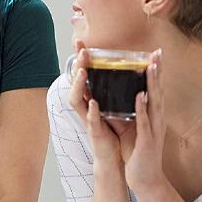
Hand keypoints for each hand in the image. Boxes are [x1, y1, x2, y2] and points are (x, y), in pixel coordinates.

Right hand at [68, 41, 122, 167]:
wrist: (115, 159)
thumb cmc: (114, 133)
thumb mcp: (114, 107)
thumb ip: (115, 92)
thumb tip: (125, 71)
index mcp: (92, 100)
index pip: (84, 76)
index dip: (81, 60)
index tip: (80, 42)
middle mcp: (86, 107)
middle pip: (76, 83)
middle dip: (78, 65)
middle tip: (81, 49)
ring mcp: (88, 120)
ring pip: (76, 100)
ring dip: (79, 85)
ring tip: (83, 71)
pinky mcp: (95, 133)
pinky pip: (91, 121)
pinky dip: (92, 112)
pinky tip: (94, 103)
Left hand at [121, 52, 166, 194]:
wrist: (145, 179)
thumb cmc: (138, 153)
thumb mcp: (130, 128)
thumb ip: (125, 112)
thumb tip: (117, 96)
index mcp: (152, 116)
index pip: (154, 90)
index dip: (154, 72)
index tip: (154, 54)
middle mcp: (155, 120)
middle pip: (157, 91)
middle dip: (157, 72)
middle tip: (157, 52)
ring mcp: (153, 129)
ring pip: (154, 103)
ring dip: (152, 84)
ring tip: (150, 66)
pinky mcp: (147, 140)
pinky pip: (144, 122)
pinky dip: (142, 108)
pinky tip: (140, 96)